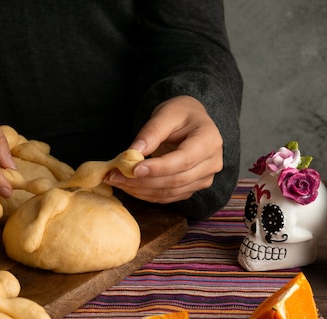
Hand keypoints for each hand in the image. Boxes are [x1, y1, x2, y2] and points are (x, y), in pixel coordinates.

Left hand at [105, 96, 222, 203]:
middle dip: (142, 181)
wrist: (191, 122)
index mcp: (209, 140)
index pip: (184, 160)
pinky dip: (146, 194)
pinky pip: (168, 197)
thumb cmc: (180, 114)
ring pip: (170, 192)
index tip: (133, 169)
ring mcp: (204, 178)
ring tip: (117, 180)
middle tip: (114, 176)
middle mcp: (212, 163)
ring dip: (140, 190)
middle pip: (176, 180)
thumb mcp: (166, 114)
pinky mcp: (192, 188)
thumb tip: (133, 153)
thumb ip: (151, 132)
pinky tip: (129, 186)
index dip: (158, 168)